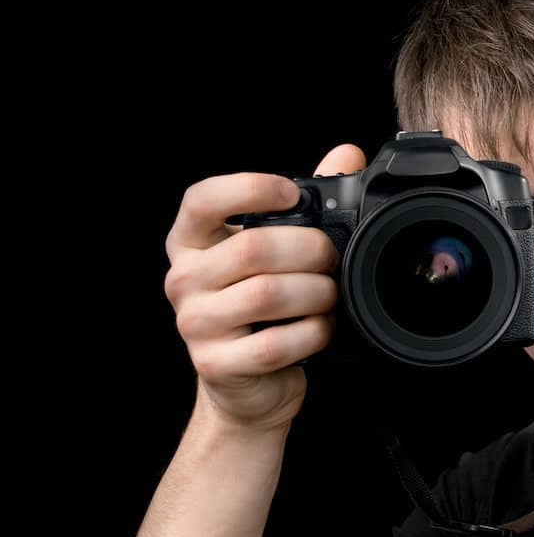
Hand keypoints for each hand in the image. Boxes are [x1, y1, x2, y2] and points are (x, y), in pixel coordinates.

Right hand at [164, 144, 364, 432]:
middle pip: (252, 247)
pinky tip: (320, 329)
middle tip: (332, 259)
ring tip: (329, 296)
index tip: (292, 193)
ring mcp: (195, 324)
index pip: (201, 200)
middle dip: (309, 250)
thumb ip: (307, 203)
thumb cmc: (263, 309)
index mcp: (191, 242)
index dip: (249, 189)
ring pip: (267, 295)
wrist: (249, 382)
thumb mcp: (278, 251)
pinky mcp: (216, 364)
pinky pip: (275, 344)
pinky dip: (312, 334)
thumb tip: (347, 154)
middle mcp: (184, 278)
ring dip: (316, 293)